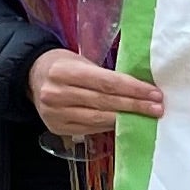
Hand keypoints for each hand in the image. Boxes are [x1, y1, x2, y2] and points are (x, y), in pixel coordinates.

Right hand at [29, 46, 164, 140]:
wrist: (32, 77)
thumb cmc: (63, 66)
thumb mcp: (80, 61)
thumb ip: (105, 76)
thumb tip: (140, 90)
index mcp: (63, 71)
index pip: (106, 82)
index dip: (133, 89)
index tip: (155, 94)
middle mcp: (56, 94)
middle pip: (104, 102)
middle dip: (134, 106)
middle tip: (157, 108)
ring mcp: (55, 114)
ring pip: (98, 118)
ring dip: (126, 119)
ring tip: (146, 117)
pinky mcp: (57, 128)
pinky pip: (90, 128)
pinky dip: (110, 125)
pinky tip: (126, 123)